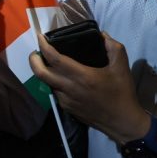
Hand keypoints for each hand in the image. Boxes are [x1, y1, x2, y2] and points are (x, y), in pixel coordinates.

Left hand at [29, 32, 149, 143]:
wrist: (123, 122)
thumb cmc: (122, 92)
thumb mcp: (122, 66)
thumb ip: (112, 46)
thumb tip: (101, 35)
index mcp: (82, 76)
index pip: (55, 59)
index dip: (44, 46)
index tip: (40, 37)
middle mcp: (69, 88)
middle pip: (41, 73)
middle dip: (33, 60)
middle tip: (36, 51)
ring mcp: (66, 101)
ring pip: (47, 83)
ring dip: (44, 72)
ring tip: (49, 63)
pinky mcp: (67, 109)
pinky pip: (55, 92)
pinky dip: (54, 83)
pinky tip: (62, 78)